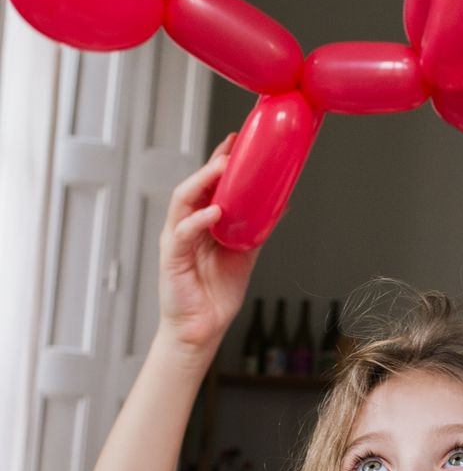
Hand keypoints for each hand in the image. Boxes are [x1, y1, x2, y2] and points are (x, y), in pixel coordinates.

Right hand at [158, 133, 261, 353]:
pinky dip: (198, 220)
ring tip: (222, 168)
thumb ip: (258, 229)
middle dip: (213, 163)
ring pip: (184, 201)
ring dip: (202, 182)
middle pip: (195, 185)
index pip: (209, 185)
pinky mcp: (172, 257)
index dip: (222, 161)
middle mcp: (187, 226)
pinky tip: (215, 211)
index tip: (239, 141)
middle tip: (232, 146)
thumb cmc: (217, 294)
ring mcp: (177, 240)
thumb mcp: (245, 255)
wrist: (202, 329)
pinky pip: (183, 232)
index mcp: (202, 223)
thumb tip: (282, 204)